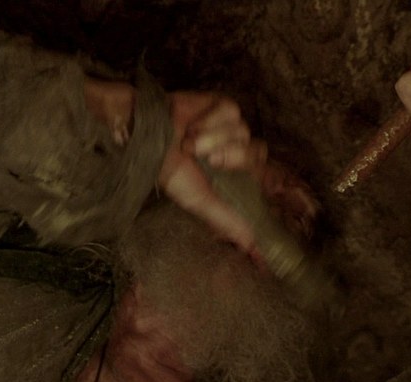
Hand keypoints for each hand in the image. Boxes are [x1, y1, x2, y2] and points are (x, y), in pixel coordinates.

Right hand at [158, 92, 266, 251]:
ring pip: (242, 132)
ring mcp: (231, 127)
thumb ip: (227, 220)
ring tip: (190, 144)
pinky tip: (192, 126)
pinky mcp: (222, 106)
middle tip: (208, 161)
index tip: (249, 186)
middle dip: (231, 157)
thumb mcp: (199, 201)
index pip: (263, 177)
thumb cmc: (170, 171)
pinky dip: (209, 122)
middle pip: (256, 153)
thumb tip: (251, 247)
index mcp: (234, 174)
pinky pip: (230, 113)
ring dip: (213, 140)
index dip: (262, 180)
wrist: (147, 141)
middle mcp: (236, 150)